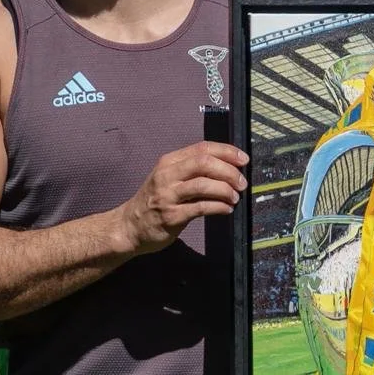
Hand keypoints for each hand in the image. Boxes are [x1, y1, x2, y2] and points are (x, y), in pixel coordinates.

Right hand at [118, 141, 248, 254]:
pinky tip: (227, 209)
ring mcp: (168, 196)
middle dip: (229, 171)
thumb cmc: (154, 200)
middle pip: (204, 163)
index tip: (243, 159)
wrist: (129, 226)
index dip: (226, 151)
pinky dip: (219, 207)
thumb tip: (228, 167)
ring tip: (235, 197)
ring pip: (203, 185)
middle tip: (242, 182)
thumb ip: (192, 170)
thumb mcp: (168, 178)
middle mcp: (167, 175)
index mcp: (169, 161)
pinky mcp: (172, 216)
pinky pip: (201, 208)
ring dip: (225, 190)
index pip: (202, 148)